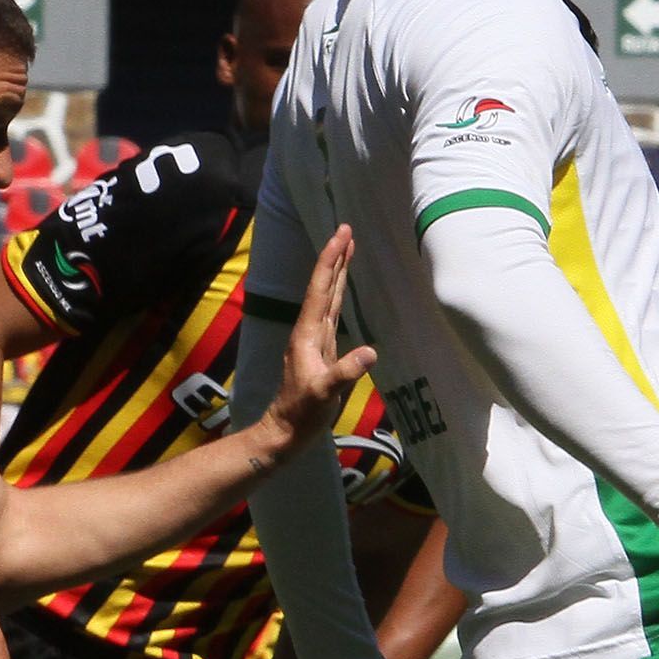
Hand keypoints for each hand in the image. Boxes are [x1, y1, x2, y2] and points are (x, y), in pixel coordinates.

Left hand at [247, 228, 378, 463]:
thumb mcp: (323, 392)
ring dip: (337, 273)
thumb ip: (345, 372)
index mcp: (308, 333)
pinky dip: (339, 294)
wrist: (287, 429)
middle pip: (324, 285)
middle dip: (335, 258)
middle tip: (346, 229)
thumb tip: (371, 352)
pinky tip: (343, 289)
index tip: (341, 234)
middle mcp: (310, 330)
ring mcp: (315, 339)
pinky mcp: (322, 349)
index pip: (321, 288)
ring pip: (328, 296)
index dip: (331, 260)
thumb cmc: (302, 412)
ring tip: (348, 250)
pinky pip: (332, 312)